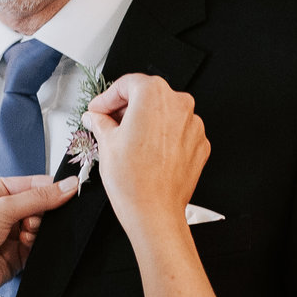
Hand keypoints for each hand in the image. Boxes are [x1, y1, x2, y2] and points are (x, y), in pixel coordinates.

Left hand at [0, 174, 77, 296]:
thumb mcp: (3, 207)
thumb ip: (39, 197)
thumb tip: (67, 186)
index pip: (32, 184)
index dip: (50, 188)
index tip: (68, 190)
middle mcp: (2, 212)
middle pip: (39, 206)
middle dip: (42, 212)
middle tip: (33, 218)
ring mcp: (10, 234)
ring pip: (41, 227)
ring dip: (38, 230)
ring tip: (25, 233)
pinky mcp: (17, 255)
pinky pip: (38, 246)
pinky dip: (36, 245)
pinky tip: (25, 245)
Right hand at [82, 75, 206, 241]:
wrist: (154, 212)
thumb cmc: (133, 181)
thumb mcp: (107, 143)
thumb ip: (100, 121)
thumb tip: (96, 117)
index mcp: (154, 95)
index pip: (127, 84)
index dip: (107, 97)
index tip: (98, 109)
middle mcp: (178, 104)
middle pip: (147, 96)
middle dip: (126, 108)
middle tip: (107, 123)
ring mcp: (193, 124)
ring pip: (164, 114)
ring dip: (145, 122)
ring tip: (127, 141)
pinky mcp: (199, 144)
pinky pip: (177, 132)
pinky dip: (162, 137)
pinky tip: (146, 152)